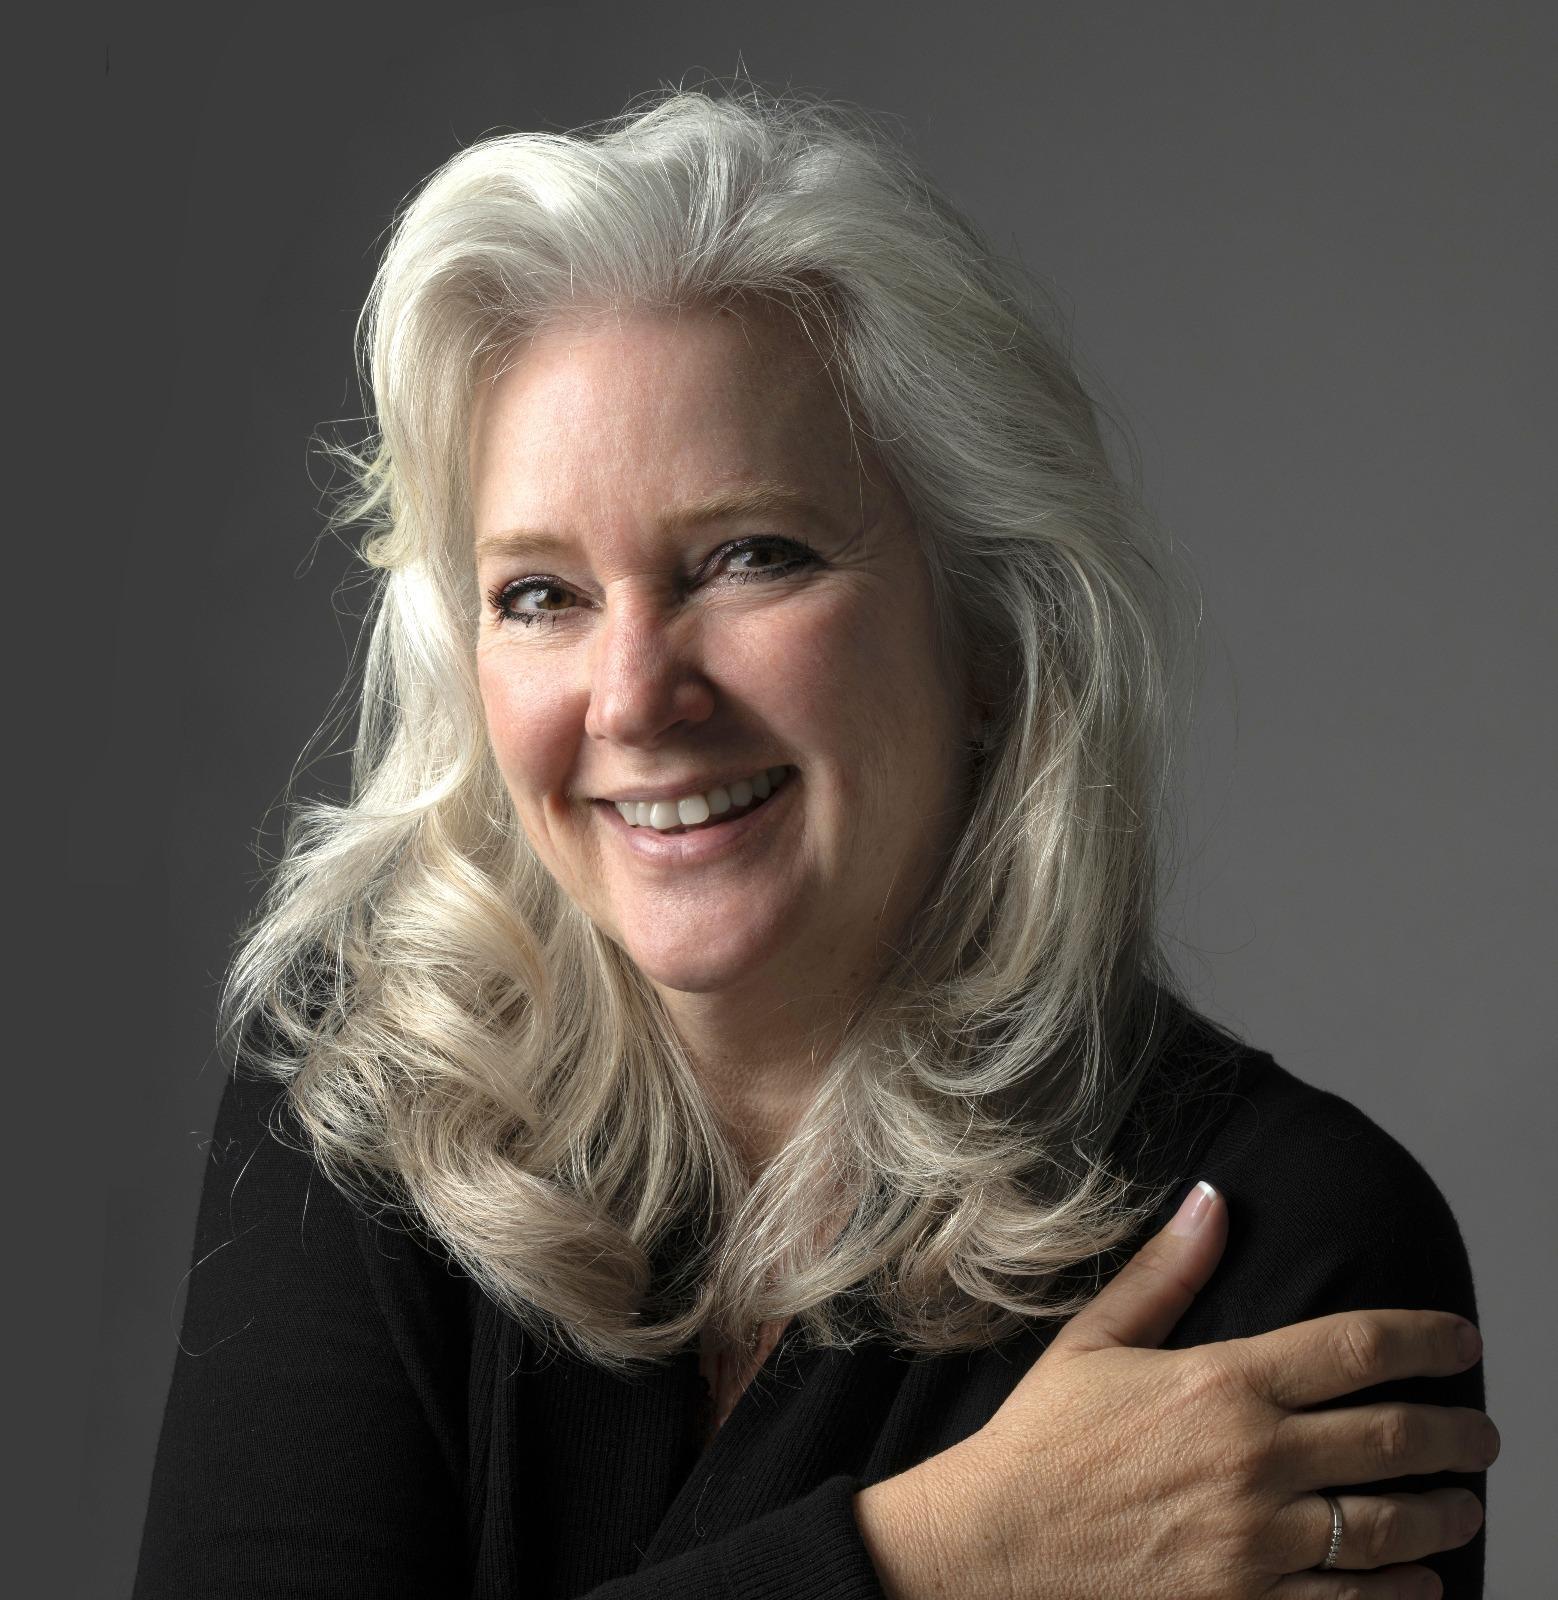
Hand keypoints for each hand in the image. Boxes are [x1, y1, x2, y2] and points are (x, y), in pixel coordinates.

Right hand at [855, 1181, 1494, 1598]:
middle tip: (1483, 1430)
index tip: (1461, 1339)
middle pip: (1395, 1438)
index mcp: (1221, 1384)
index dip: (1425, 1337)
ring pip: (1392, 1528)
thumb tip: (1213, 1200)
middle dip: (1458, 1432)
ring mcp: (1258, 1543)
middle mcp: (1254, 1461)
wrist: (999, 1547)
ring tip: (1467, 1502)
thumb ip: (1165, 1272)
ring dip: (1447, 1513)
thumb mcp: (1094, 1340)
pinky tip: (1422, 1580)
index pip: (1356, 1348)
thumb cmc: (1042, 1438)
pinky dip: (1404, 1592)